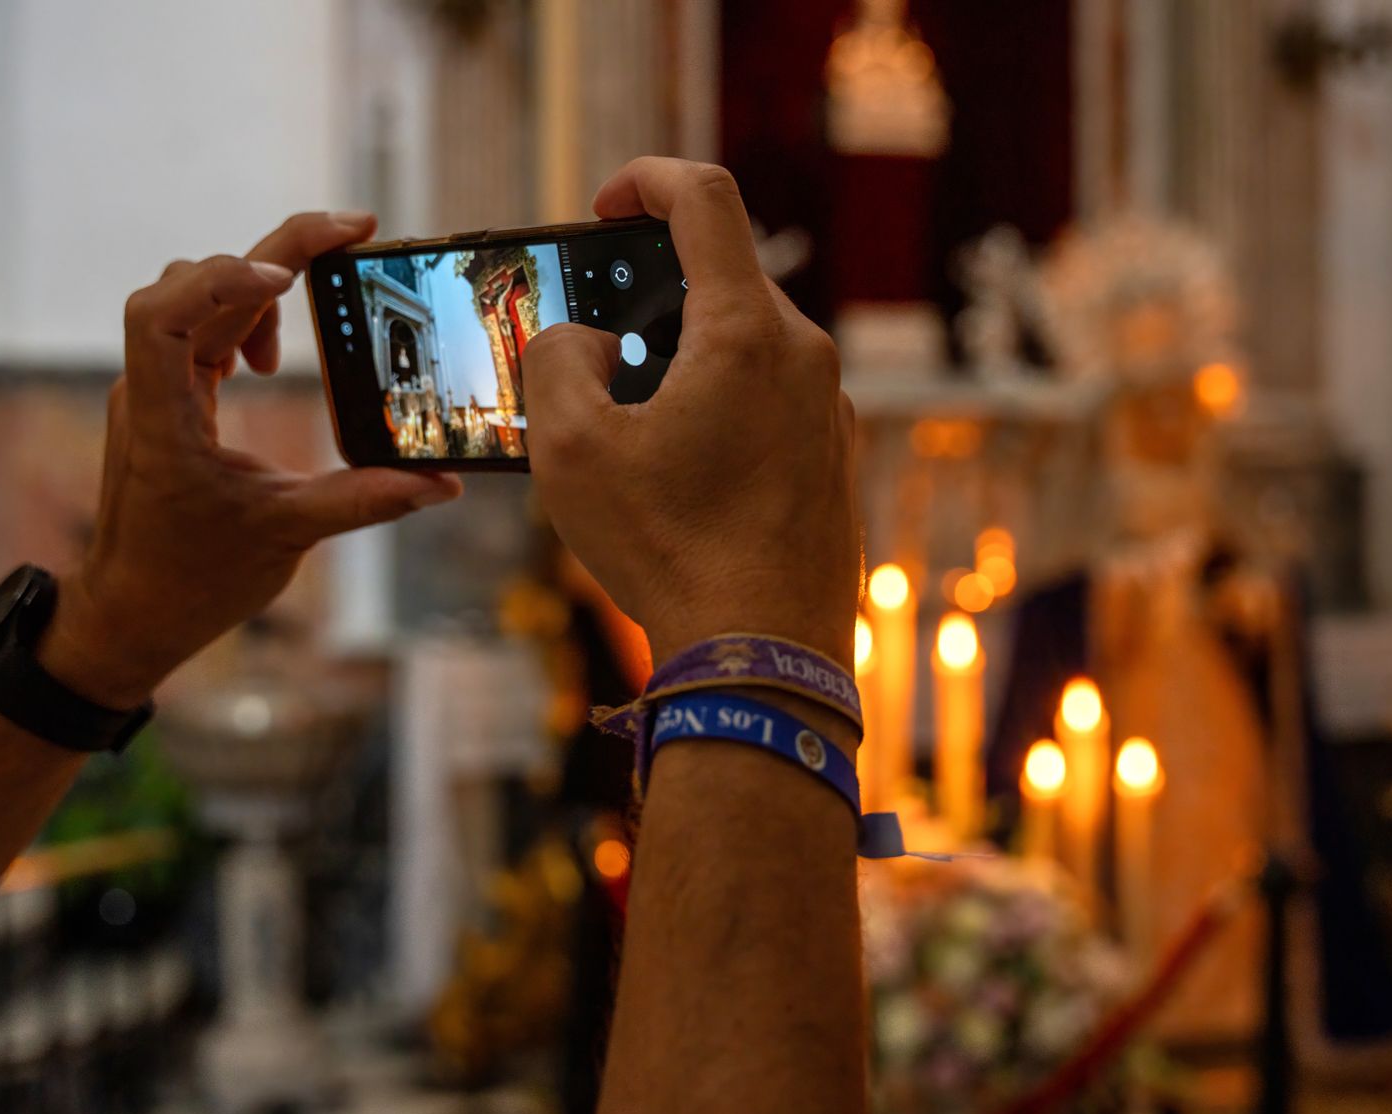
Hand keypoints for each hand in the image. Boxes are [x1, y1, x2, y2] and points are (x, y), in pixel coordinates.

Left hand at [38, 213, 461, 707]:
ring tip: (309, 309)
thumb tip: (441, 485)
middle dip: (274, 251)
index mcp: (160, 418)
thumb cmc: (193, 580)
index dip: (222, 282)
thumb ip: (364, 502)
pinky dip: (243, 318)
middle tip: (352, 230)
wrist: (135, 613)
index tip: (287, 280)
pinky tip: (273, 357)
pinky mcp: (171, 400)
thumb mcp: (286, 538)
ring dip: (254, 287)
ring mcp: (155, 391)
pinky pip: (199, 329)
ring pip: (196, 298)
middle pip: (195, 285)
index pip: (164, 315)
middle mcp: (148, 390)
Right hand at [521, 159, 858, 666]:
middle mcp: (806, 357)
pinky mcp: (835, 456)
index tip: (606, 207)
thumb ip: (556, 360)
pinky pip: (773, 398)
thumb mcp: (570, 449)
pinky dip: (721, 402)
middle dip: (653, 293)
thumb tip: (586, 343)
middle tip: (598, 344)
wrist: (763, 655)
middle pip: (724, 278)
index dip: (645, 179)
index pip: (705, 198)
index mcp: (748, 332)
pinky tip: (681, 468)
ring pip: (748, 344)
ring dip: (685, 356)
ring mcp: (831, 409)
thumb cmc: (671, 552)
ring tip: (633, 422)